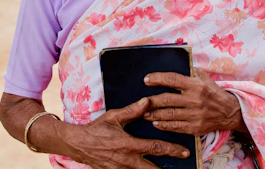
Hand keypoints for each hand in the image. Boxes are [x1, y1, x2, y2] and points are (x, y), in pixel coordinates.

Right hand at [61, 97, 189, 168]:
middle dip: (169, 167)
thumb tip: (148, 101)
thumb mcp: (114, 116)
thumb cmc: (97, 128)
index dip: (172, 150)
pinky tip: (150, 168)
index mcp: (129, 145)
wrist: (79, 144)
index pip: (155, 148)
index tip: (185, 151)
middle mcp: (127, 160)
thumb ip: (132, 110)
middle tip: (184, 162)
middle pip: (153, 168)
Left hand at [143, 68, 246, 135]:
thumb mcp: (203, 77)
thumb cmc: (212, 91)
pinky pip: (176, 127)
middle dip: (152, 100)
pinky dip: (164, 126)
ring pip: (170, 115)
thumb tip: (174, 63)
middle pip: (168, 99)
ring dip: (154, 114)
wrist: (229, 111)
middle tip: (141, 100)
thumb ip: (189, 71)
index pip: (173, 80)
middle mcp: (195, 100)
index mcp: (196, 85)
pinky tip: (156, 123)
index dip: (158, 79)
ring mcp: (195, 115)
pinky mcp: (196, 128)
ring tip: (144, 113)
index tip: (147, 79)